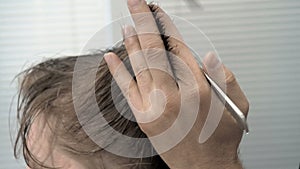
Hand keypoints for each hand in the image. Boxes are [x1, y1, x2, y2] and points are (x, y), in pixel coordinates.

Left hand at [104, 0, 248, 167]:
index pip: (178, 48)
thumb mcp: (236, 106)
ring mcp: (156, 107)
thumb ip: (224, 78)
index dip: (167, 27)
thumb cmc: (220, 139)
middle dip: (144, 22)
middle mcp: (176, 96)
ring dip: (132, 42)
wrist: (204, 168)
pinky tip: (111, 55)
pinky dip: (119, 71)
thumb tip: (207, 56)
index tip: (159, 13)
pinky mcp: (144, 118)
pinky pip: (128, 89)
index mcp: (200, 89)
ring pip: (140, 66)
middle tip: (135, 3)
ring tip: (127, 22)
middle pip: (155, 50)